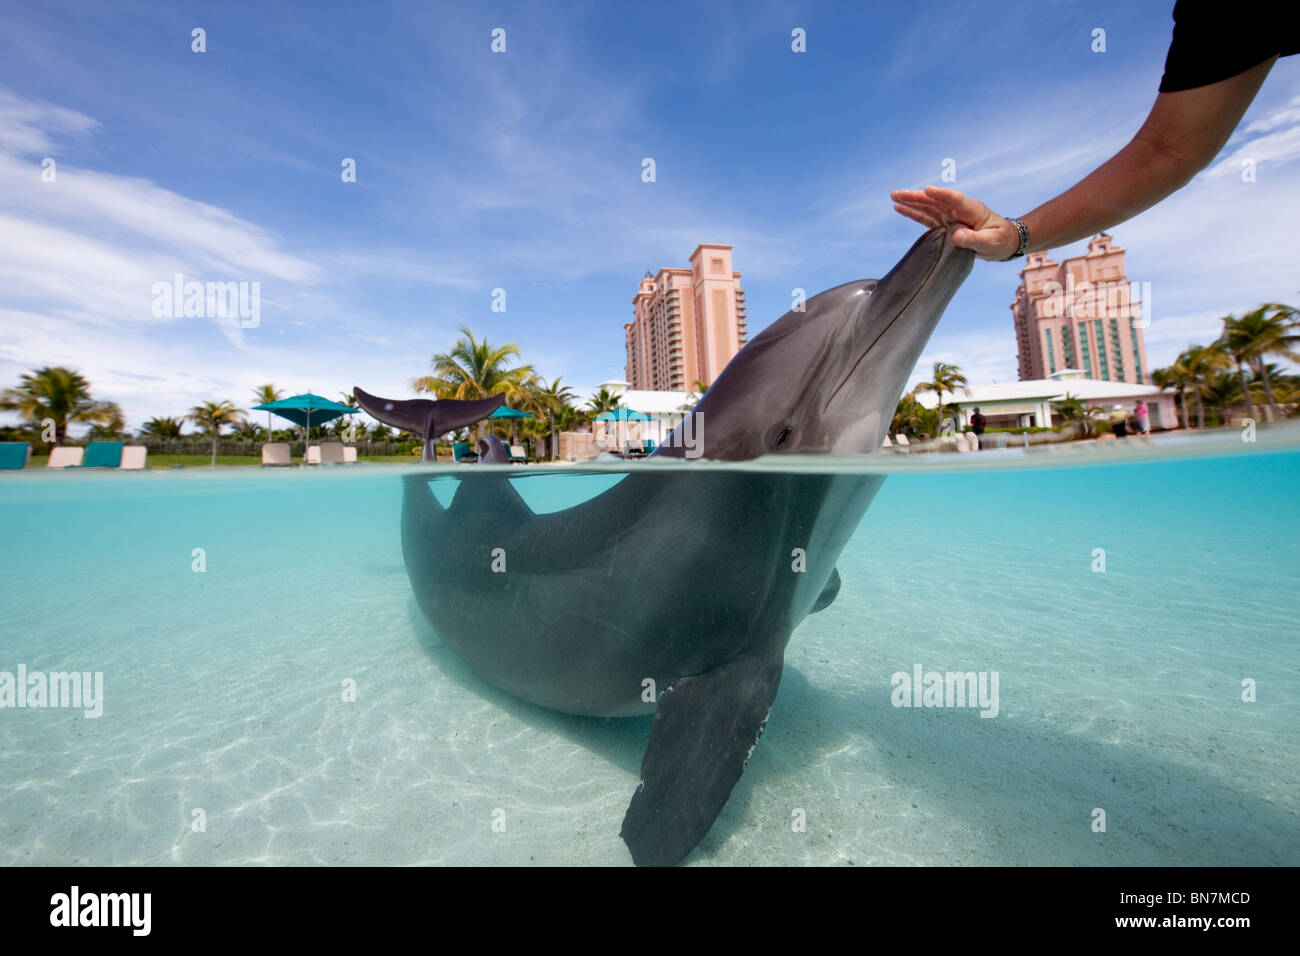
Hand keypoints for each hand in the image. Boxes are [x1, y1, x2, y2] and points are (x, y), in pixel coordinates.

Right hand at [890, 185, 1020, 260]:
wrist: (1003, 242)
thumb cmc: (1000, 240)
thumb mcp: (991, 242)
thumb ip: (975, 239)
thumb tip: (957, 236)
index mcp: (972, 209)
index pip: (954, 200)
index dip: (941, 195)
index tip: (928, 190)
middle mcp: (958, 210)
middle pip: (935, 201)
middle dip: (917, 197)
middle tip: (898, 193)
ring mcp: (950, 216)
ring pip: (928, 207)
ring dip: (911, 202)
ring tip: (894, 197)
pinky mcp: (944, 224)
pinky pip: (926, 218)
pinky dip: (913, 213)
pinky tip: (900, 208)